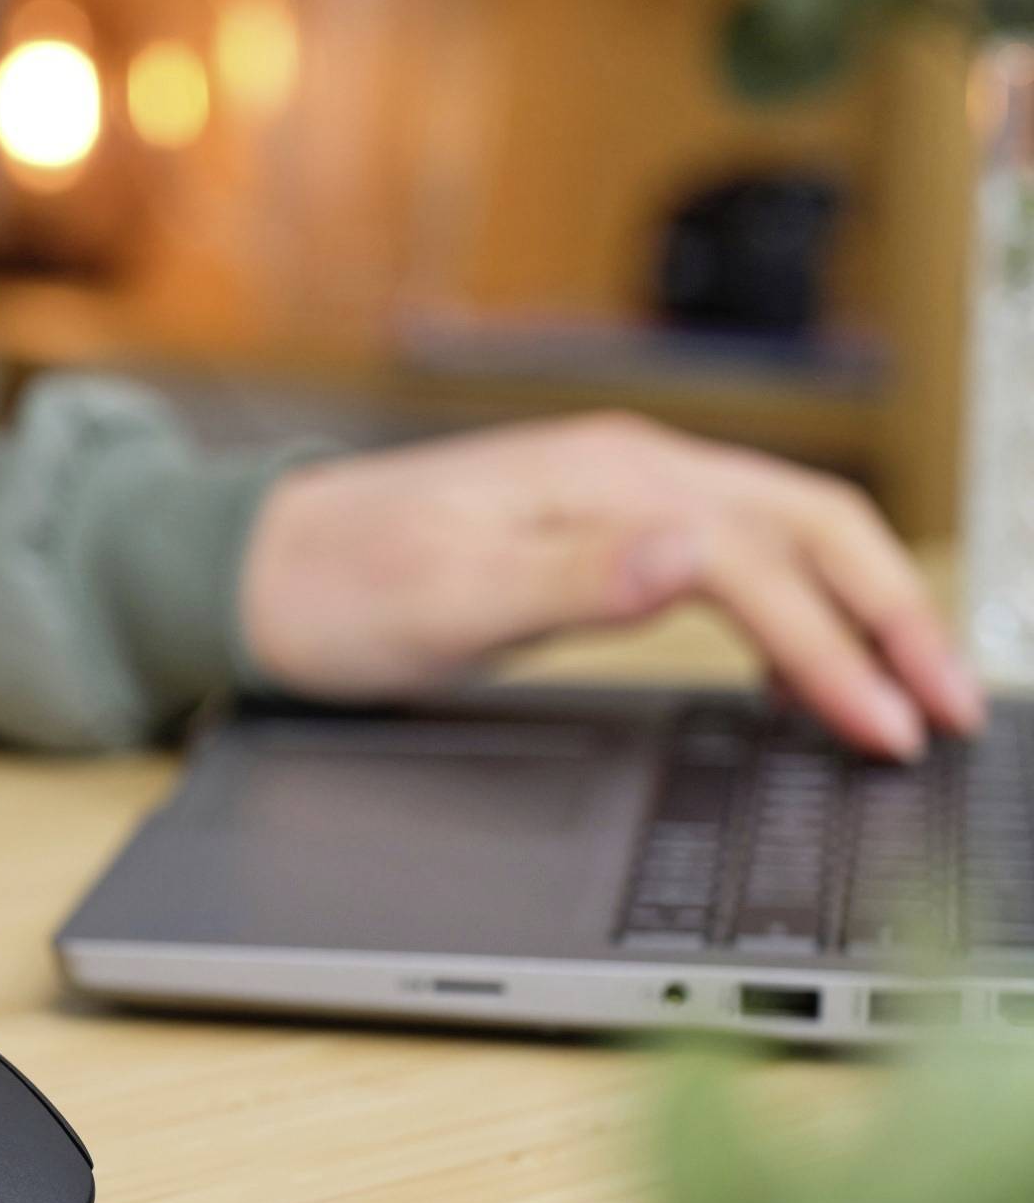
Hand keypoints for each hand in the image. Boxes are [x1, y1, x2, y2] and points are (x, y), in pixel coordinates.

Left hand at [238, 415, 983, 758]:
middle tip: (948, 713)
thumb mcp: (442, 602)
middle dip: (894, 619)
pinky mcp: (601, 522)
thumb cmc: (332, 592)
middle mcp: (627, 469)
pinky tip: (802, 667)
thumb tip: (694, 556)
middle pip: (814, 529)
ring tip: (907, 694)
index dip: (841, 653)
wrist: (253, 569)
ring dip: (860, 609)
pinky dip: (799, 606)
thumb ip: (572, 580)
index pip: (768, 564)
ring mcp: (619, 490)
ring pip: (788, 536)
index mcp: (605, 480)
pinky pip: (740, 552)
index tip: (889, 733)